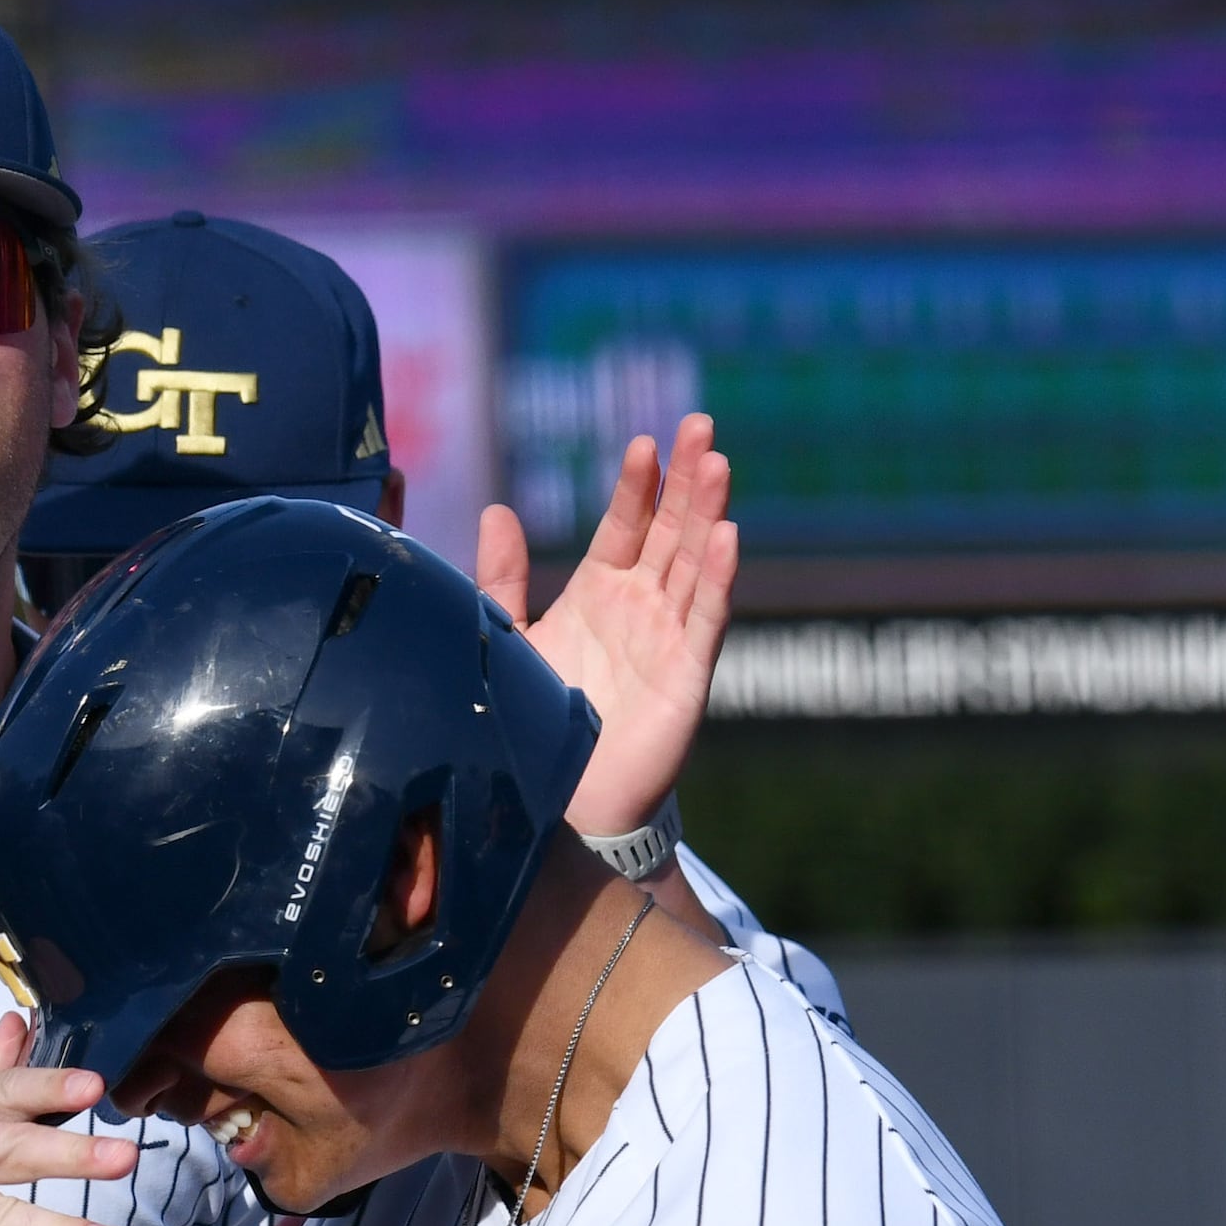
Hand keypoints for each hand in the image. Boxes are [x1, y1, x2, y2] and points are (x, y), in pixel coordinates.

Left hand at [475, 414, 738, 839]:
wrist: (561, 800)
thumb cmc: (537, 721)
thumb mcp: (508, 639)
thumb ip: (502, 579)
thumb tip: (496, 509)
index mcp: (600, 592)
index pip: (625, 524)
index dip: (637, 485)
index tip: (643, 442)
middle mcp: (641, 607)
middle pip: (671, 530)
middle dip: (686, 478)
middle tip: (701, 424)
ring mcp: (668, 638)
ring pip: (693, 563)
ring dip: (708, 514)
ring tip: (719, 464)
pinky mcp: (686, 676)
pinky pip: (705, 621)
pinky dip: (716, 580)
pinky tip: (729, 538)